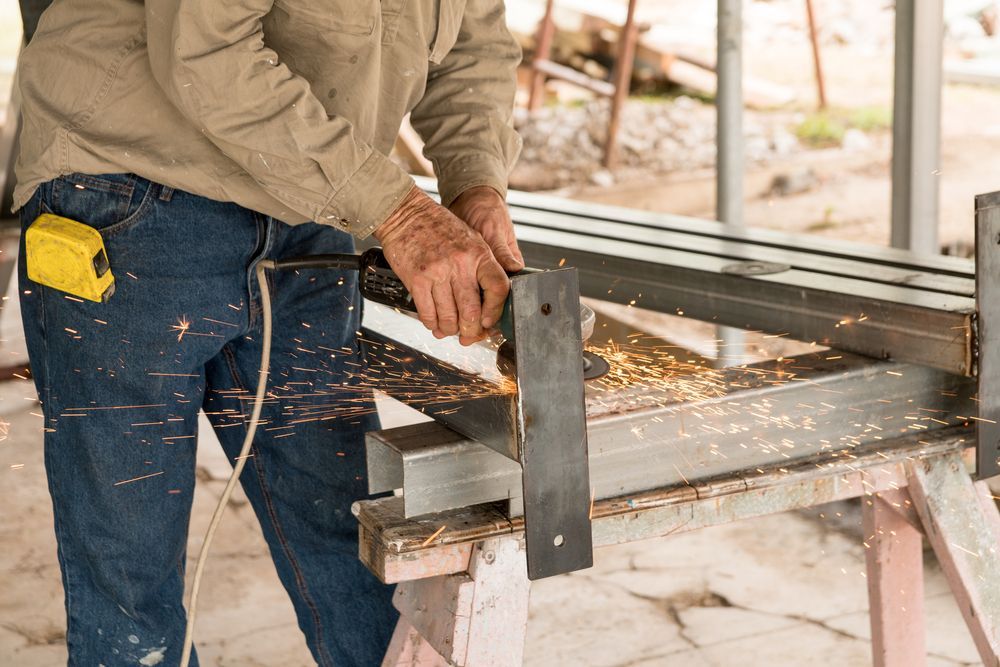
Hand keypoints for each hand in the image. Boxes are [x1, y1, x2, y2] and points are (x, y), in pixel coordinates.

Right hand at [374, 186, 509, 345]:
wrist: (406, 213)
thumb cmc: (438, 227)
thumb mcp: (471, 240)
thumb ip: (483, 268)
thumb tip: (489, 301)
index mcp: (479, 253)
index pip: (498, 289)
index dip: (496, 312)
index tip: (489, 321)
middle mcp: (459, 264)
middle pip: (472, 312)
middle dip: (471, 331)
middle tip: (468, 334)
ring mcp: (437, 273)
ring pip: (449, 318)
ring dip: (450, 330)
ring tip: (449, 328)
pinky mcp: (416, 280)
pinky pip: (427, 314)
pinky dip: (432, 324)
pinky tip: (434, 322)